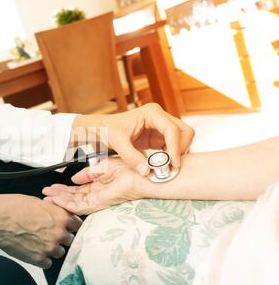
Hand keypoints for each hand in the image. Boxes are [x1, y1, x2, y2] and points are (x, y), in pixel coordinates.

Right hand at [0, 194, 82, 268]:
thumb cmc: (13, 207)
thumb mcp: (38, 202)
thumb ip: (52, 211)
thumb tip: (56, 215)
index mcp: (61, 216)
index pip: (77, 224)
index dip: (71, 225)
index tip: (66, 227)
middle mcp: (59, 233)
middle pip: (70, 239)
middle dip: (62, 237)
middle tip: (50, 234)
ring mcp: (50, 247)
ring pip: (60, 252)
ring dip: (52, 248)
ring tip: (39, 242)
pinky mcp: (39, 259)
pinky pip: (48, 263)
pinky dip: (42, 258)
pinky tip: (34, 250)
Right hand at [43, 158, 145, 215]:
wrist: (145, 172)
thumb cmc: (132, 167)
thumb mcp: (105, 166)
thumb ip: (89, 173)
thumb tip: (74, 179)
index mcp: (99, 185)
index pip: (77, 190)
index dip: (63, 190)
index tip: (51, 188)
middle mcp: (98, 194)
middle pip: (74, 198)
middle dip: (58, 197)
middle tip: (44, 196)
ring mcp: (99, 200)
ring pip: (75, 204)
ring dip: (60, 201)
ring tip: (47, 199)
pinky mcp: (102, 202)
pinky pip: (82, 206)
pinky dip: (69, 203)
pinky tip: (58, 201)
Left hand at [72, 103, 193, 174]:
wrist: (100, 131)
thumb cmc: (106, 130)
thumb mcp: (117, 143)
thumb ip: (131, 157)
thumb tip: (148, 171)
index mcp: (151, 113)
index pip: (172, 129)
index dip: (176, 147)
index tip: (173, 164)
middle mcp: (159, 118)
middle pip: (184, 132)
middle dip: (181, 149)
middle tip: (171, 166)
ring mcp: (160, 128)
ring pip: (182, 140)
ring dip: (177, 154)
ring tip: (166, 168)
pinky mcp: (158, 139)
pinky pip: (173, 148)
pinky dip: (171, 157)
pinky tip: (162, 166)